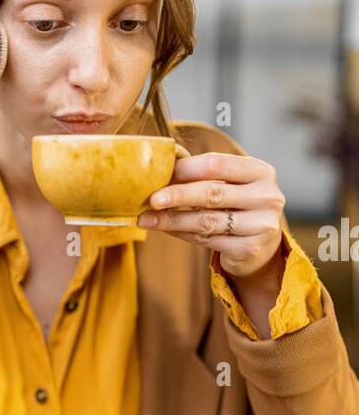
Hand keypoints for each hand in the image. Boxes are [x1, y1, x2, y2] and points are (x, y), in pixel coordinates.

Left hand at [138, 152, 285, 281]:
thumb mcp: (231, 186)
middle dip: (177, 195)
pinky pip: (207, 240)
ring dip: (172, 220)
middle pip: (212, 193)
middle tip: (151, 199)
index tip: (161, 174)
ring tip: (147, 219)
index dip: (186, 169)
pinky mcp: (249, 249)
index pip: (217, 164)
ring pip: (206, 220)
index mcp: (261, 172)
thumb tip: (161, 176)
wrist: (262, 246)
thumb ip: (204, 178)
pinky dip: (182, 234)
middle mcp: (266, 197)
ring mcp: (260, 225)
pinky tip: (166, 229)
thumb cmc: (239, 207)